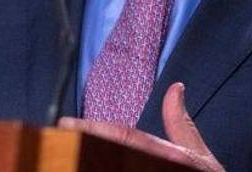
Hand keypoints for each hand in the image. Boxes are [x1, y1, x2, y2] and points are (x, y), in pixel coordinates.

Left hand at [58, 82, 224, 170]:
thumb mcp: (199, 157)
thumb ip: (181, 125)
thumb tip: (176, 87)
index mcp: (169, 156)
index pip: (125, 137)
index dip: (93, 128)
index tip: (64, 122)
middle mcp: (157, 168)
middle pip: (109, 159)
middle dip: (79, 152)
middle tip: (52, 141)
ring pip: (107, 168)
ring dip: (83, 164)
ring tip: (57, 160)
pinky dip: (92, 169)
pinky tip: (78, 167)